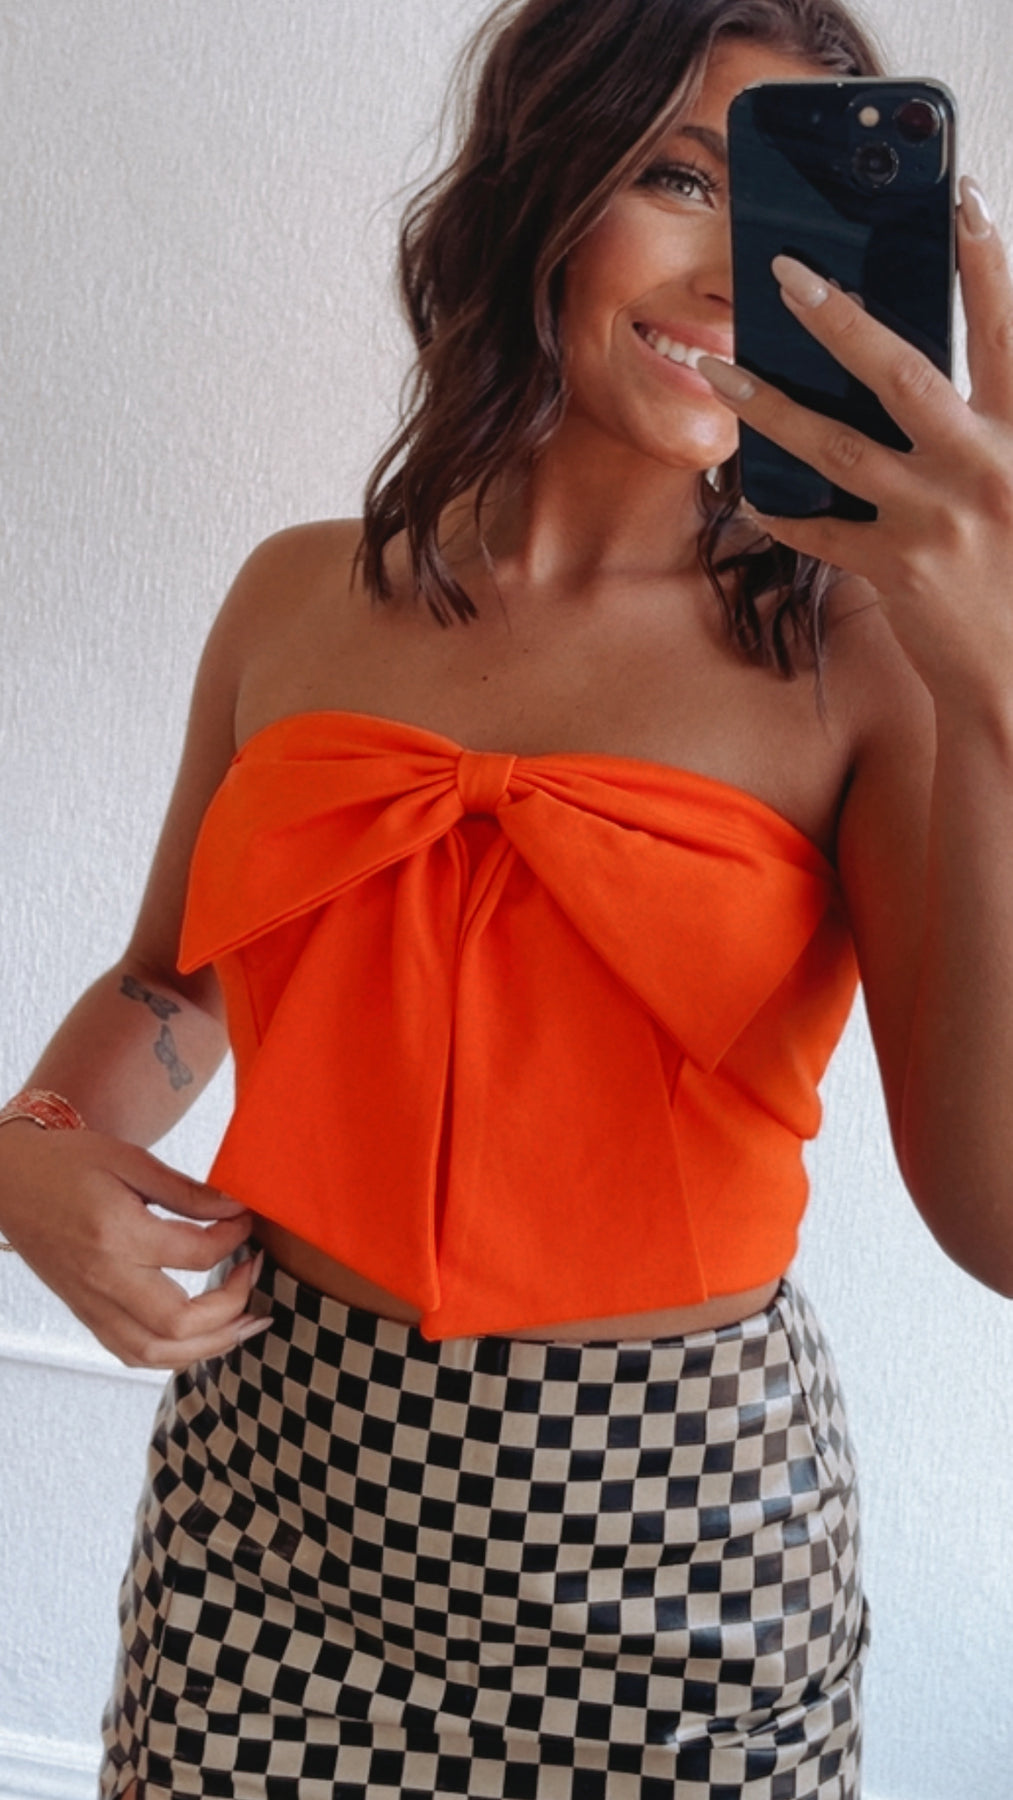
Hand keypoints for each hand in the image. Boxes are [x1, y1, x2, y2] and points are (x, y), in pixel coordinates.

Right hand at [0, 1122, 264, 1368]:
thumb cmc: (66, 1162)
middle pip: (179, 1321)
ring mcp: (91, 1303)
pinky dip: (172, 1354)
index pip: (195, 1254)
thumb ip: (185, 1190)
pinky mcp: (85, 1313)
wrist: (7, 1182)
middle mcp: (103, 1277)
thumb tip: (237, 1208)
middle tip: (255, 1271)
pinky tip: (200, 1337)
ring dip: (210, 1344)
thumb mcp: (130, 1160)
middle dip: (232, 1305)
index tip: (248, 1222)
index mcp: (116, 1233)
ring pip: (156, 1351)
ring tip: (245, 1322)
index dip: (234, 1239)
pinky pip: (132, 1353)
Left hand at [699, 177, 1012, 711]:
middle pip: (901, 371)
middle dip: (839, 318)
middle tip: (785, 273)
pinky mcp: (896, 571)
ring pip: (837, 445)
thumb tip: (938, 382)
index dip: (987, 263)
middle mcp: (982, 468)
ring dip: (771, 404)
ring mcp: (935, 520)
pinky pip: (821, 532)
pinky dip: (783, 511)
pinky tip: (749, 492)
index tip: (962, 198)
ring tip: (720, 369)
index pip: (1007, 332)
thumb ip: (999, 424)